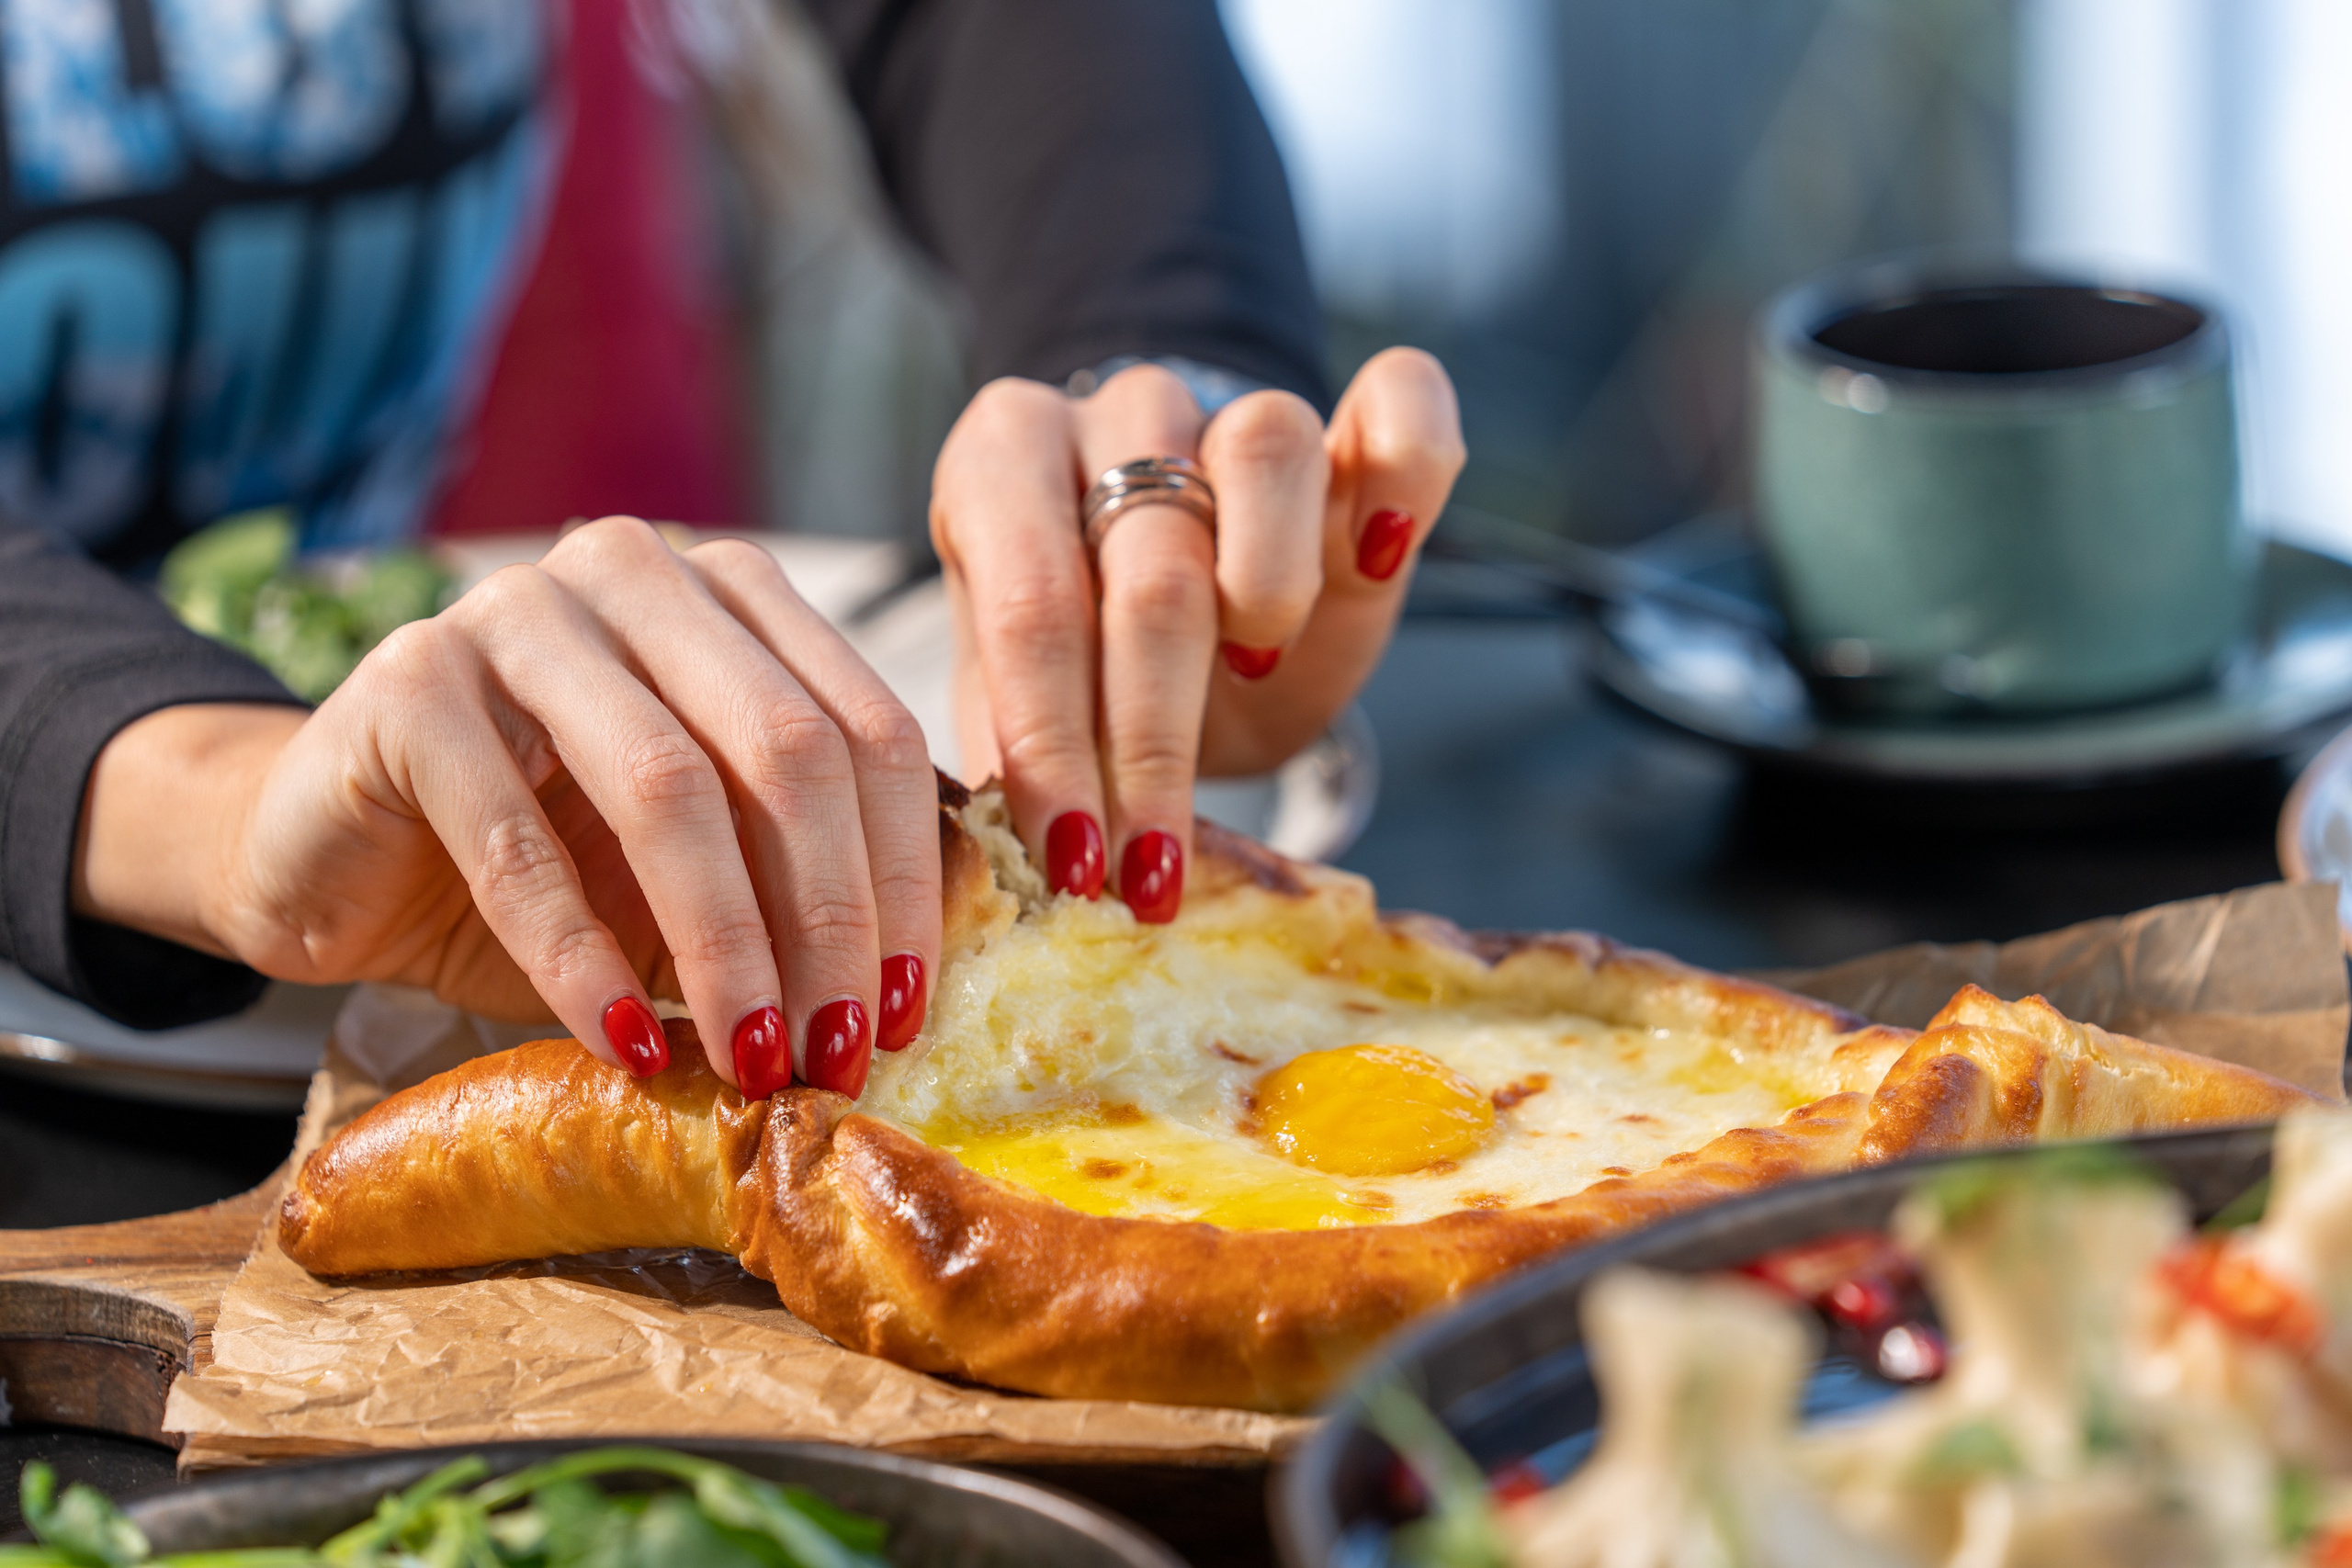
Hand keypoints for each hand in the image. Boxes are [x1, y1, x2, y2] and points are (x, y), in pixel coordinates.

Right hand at [75, 520, 941, 1097]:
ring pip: (670, 789)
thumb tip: (920, 982)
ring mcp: (516, 614)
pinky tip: (627, 1046)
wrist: (337, 857)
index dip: (904, 876)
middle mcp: (637, 575)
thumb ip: (800, 877)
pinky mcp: (407, 685)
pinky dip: (584, 963)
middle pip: (788, 752)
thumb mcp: (702, 866)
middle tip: (842, 1053)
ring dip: (726, 946)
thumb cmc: (549, 863)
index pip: (866, 729)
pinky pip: (522, 845)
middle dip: (830, 921)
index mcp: (734, 594)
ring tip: (754, 1061)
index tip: (909, 1009)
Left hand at [931, 348, 1462, 919]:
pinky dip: (1405, 468)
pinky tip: (1382, 554)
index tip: (1073, 866)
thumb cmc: (1084, 678)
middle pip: (1150, 561)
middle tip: (1151, 864)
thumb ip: (1006, 760)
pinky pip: (1401, 400)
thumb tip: (996, 873)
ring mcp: (1235, 408)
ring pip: (1266, 448)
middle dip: (1150, 738)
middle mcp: (1117, 412)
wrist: (1175, 634)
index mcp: (1000, 465)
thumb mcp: (1022, 714)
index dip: (1053, 746)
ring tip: (1253, 671)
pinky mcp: (1353, 428)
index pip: (1027, 606)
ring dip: (1267, 589)